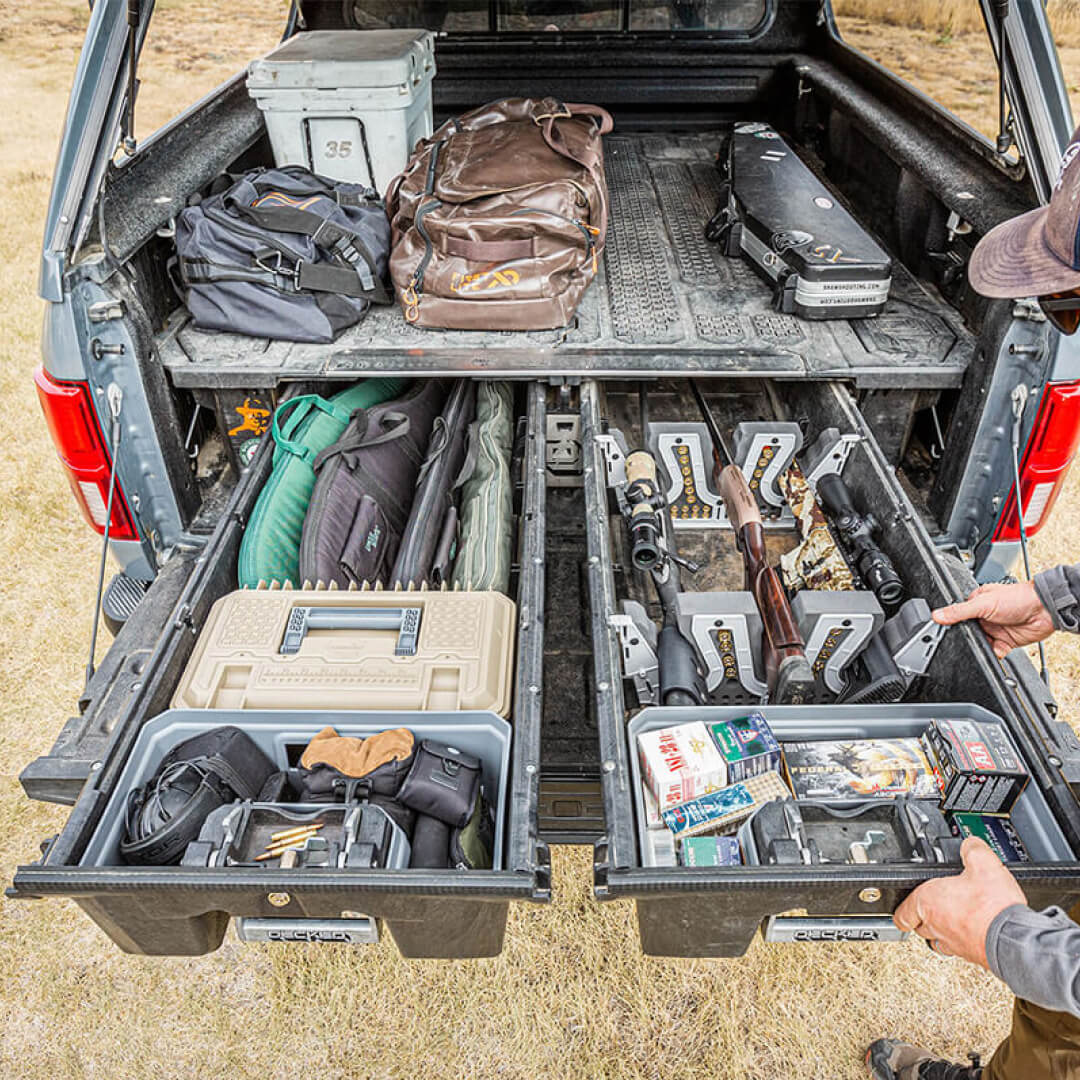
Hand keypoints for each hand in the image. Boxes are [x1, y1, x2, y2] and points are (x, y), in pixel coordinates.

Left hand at [893, 837, 1026, 967]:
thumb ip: (972, 849)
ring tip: (955, 915)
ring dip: (942, 928)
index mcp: (928, 902)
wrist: (1015, 939)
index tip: (905, 906)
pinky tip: (976, 927)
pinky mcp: (971, 955)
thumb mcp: (983, 863)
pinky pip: (959, 948)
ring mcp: (953, 944)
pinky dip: (963, 938)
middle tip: (934, 904)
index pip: (901, 914)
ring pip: (937, 939)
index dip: (901, 909)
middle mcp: (936, 926)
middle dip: (923, 916)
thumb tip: (971, 844)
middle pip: (919, 925)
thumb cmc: (993, 907)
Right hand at [933, 581, 1054, 658]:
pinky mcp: (1005, 642)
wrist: (1045, 610)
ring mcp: (995, 630)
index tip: (943, 631)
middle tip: (968, 638)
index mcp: (976, 604)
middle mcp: (984, 617)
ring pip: (980, 644)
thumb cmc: (1018, 597)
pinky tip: (996, 648)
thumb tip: (937, 615)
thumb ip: (959, 611)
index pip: (957, 615)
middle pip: (968, 632)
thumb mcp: (983, 603)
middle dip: (967, 637)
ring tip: (984, 642)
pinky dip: (994, 653)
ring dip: (981, 646)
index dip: (951, 624)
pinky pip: (994, 652)